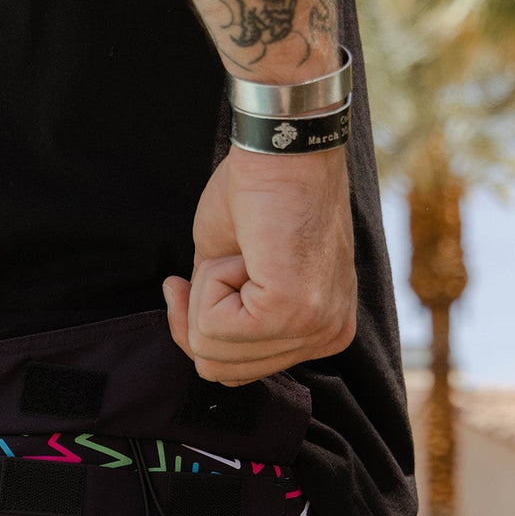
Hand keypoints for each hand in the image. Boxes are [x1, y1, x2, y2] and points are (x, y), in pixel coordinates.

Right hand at [162, 143, 356, 385]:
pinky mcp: (292, 311)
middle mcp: (328, 336)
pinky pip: (214, 327)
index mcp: (322, 331)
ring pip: (213, 353)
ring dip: (207, 294)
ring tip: (242, 251)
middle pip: (221, 370)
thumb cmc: (258, 192)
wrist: (282, 143)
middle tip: (225, 260)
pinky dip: (210, 283)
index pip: (238, 372)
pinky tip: (244, 251)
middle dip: (200, 314)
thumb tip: (193, 339)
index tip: (186, 285)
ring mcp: (314, 327)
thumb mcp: (229, 272)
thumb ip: (222, 318)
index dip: (198, 332)